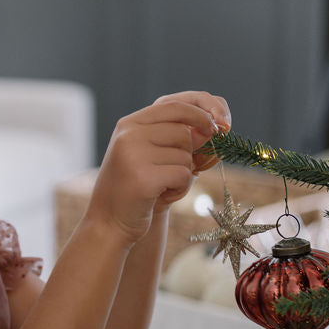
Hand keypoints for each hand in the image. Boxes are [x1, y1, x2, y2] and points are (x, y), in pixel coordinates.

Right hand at [88, 91, 230, 245]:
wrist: (108, 222)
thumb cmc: (136, 187)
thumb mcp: (151, 154)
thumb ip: (177, 137)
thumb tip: (214, 129)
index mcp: (130, 123)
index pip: (175, 105)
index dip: (202, 113)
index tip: (219, 126)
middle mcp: (129, 134)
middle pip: (184, 132)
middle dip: (190, 154)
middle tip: (172, 172)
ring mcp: (133, 154)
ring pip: (186, 155)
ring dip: (183, 175)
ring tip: (160, 186)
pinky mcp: (143, 177)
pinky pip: (183, 175)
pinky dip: (180, 189)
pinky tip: (160, 196)